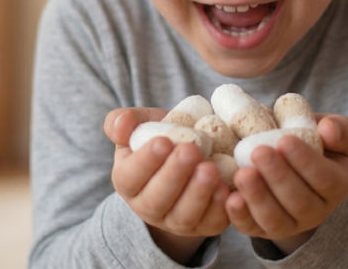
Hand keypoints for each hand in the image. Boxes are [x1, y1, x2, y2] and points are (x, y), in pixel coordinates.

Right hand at [104, 108, 230, 263]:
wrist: (192, 155)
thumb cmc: (164, 137)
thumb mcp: (142, 125)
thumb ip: (124, 121)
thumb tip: (120, 126)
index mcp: (128, 181)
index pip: (130, 177)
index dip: (146, 161)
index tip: (164, 141)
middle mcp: (148, 207)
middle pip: (156, 200)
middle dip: (174, 175)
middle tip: (191, 150)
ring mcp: (176, 221)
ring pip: (183, 216)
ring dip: (197, 193)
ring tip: (211, 169)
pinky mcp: (204, 226)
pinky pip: (210, 223)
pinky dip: (219, 208)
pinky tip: (227, 188)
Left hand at [225, 113, 347, 255]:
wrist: (292, 166)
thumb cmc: (313, 144)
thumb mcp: (333, 134)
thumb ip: (338, 129)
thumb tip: (327, 129)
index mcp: (335, 186)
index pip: (324, 179)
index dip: (305, 161)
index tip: (285, 140)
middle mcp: (315, 211)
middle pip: (299, 201)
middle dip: (278, 177)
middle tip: (259, 152)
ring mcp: (289, 224)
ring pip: (275, 219)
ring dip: (258, 197)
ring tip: (243, 174)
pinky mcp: (262, 229)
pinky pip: (251, 228)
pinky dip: (240, 215)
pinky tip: (230, 197)